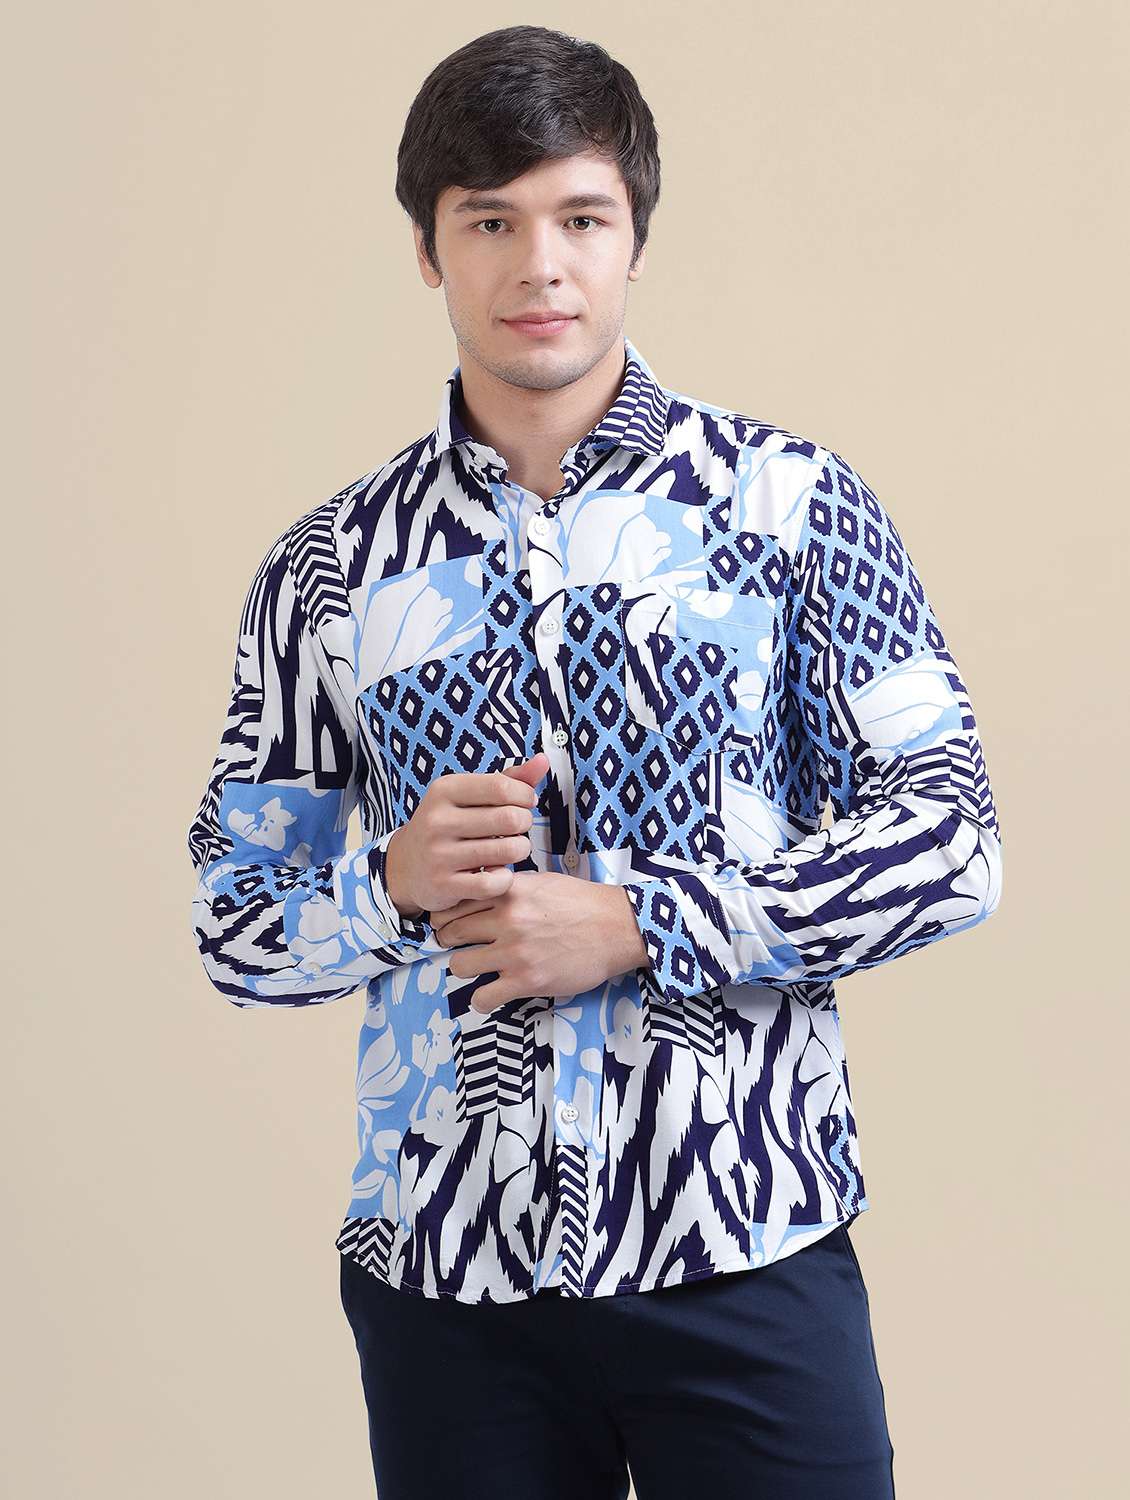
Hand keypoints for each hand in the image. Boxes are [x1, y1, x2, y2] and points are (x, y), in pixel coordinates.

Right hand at [384, 754, 549, 918]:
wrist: (406, 865)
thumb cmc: (449, 824)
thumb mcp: (469, 796)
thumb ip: (509, 779)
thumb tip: (543, 761)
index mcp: (444, 790)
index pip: (502, 786)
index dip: (525, 796)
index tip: (524, 803)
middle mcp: (437, 820)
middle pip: (510, 818)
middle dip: (524, 824)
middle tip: (517, 829)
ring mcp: (439, 854)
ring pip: (508, 851)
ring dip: (520, 850)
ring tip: (510, 849)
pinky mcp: (444, 885)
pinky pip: (495, 883)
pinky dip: (505, 879)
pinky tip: (497, 872)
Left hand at [429, 871, 648, 1012]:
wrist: (617, 928)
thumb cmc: (582, 903)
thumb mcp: (542, 881)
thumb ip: (510, 886)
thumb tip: (484, 886)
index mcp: (509, 892)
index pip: (456, 902)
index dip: (447, 914)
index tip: (450, 921)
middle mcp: (507, 920)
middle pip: (450, 933)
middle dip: (447, 941)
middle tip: (455, 945)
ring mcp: (515, 952)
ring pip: (459, 965)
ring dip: (463, 968)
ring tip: (475, 968)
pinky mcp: (526, 981)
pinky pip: (482, 998)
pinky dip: (481, 1000)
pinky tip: (490, 994)